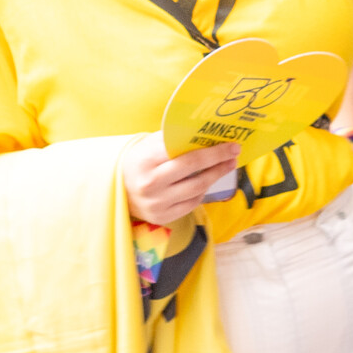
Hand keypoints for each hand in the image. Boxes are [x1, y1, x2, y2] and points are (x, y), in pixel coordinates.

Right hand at [121, 138, 242, 224]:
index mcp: (146, 161)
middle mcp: (150, 184)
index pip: (184, 154)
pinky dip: (202, 191)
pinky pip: (191, 203)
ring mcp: (156, 204)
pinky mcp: (162, 217)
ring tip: (227, 165)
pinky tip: (207, 182)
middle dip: (218, 160)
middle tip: (234, 152)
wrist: (118, 190)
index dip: (211, 149)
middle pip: (193, 170)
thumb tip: (206, 135)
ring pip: (196, 188)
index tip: (230, 144)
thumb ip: (172, 141)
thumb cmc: (139, 162)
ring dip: (216, 176)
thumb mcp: (148, 146)